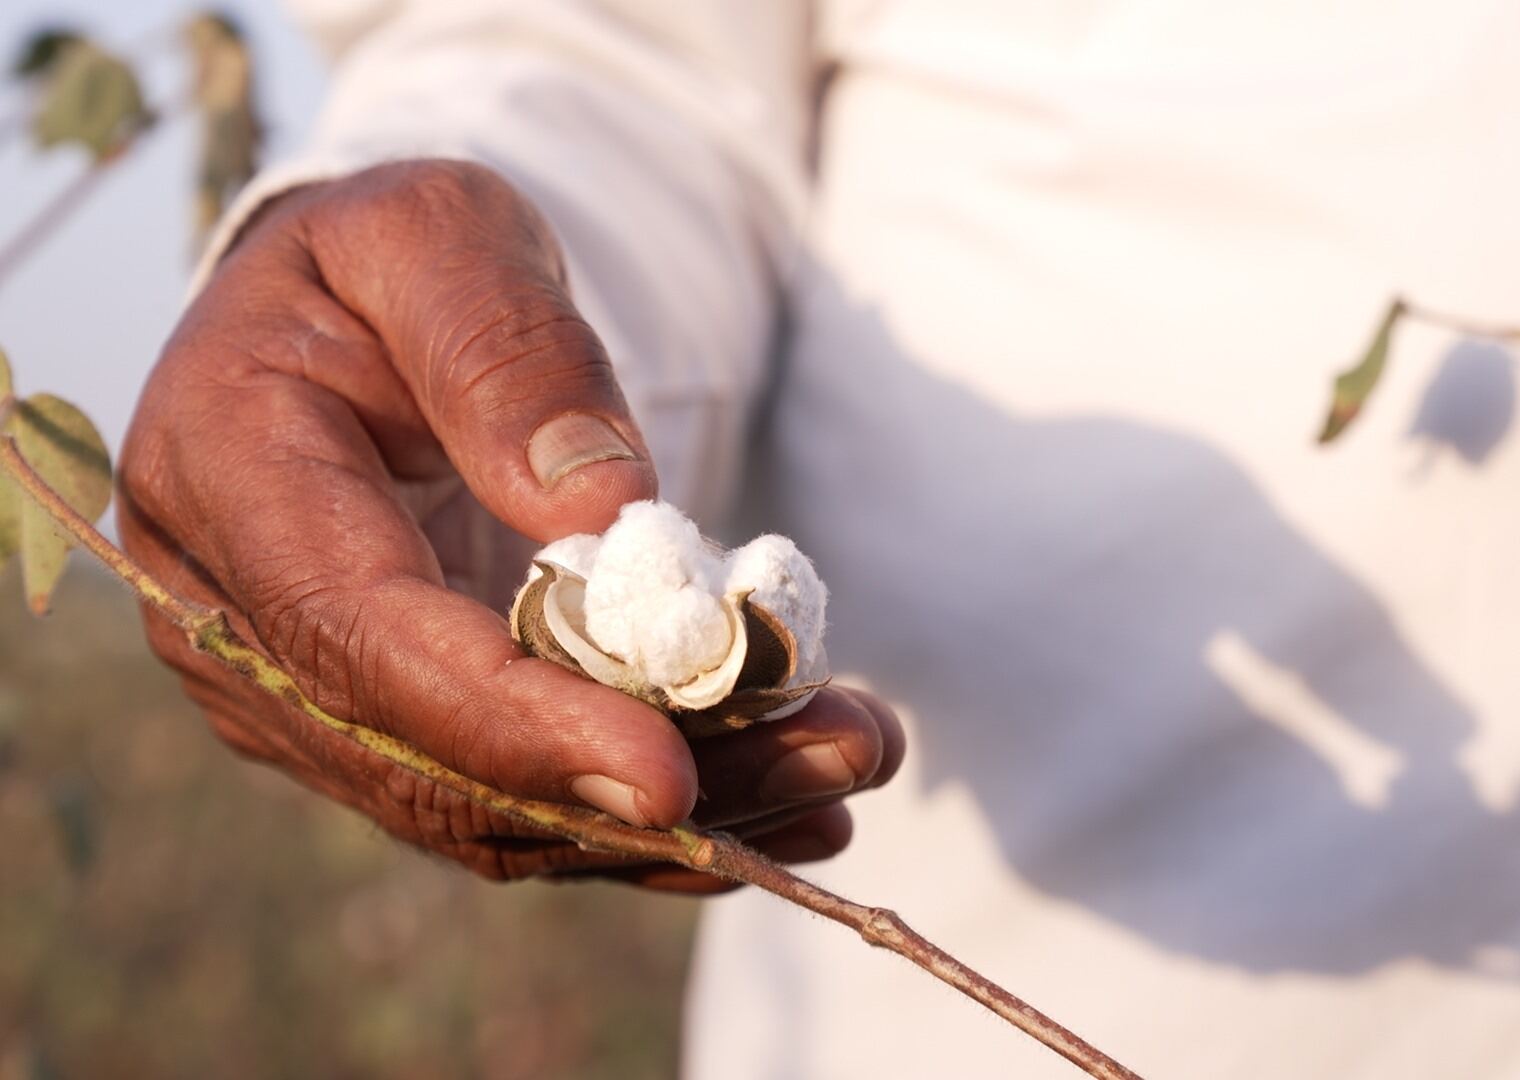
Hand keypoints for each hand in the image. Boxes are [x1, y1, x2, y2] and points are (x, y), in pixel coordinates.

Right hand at [118, 160, 903, 890]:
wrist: (368, 320)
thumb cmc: (398, 257)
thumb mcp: (442, 231)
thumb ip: (502, 350)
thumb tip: (600, 511)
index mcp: (226, 477)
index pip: (365, 641)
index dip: (516, 724)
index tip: (669, 772)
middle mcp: (241, 622)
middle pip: (443, 760)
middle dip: (644, 787)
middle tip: (843, 749)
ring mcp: (312, 693)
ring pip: (498, 807)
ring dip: (685, 811)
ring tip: (852, 752)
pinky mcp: (395, 726)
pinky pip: (520, 801)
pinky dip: (655, 817)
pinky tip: (793, 808)